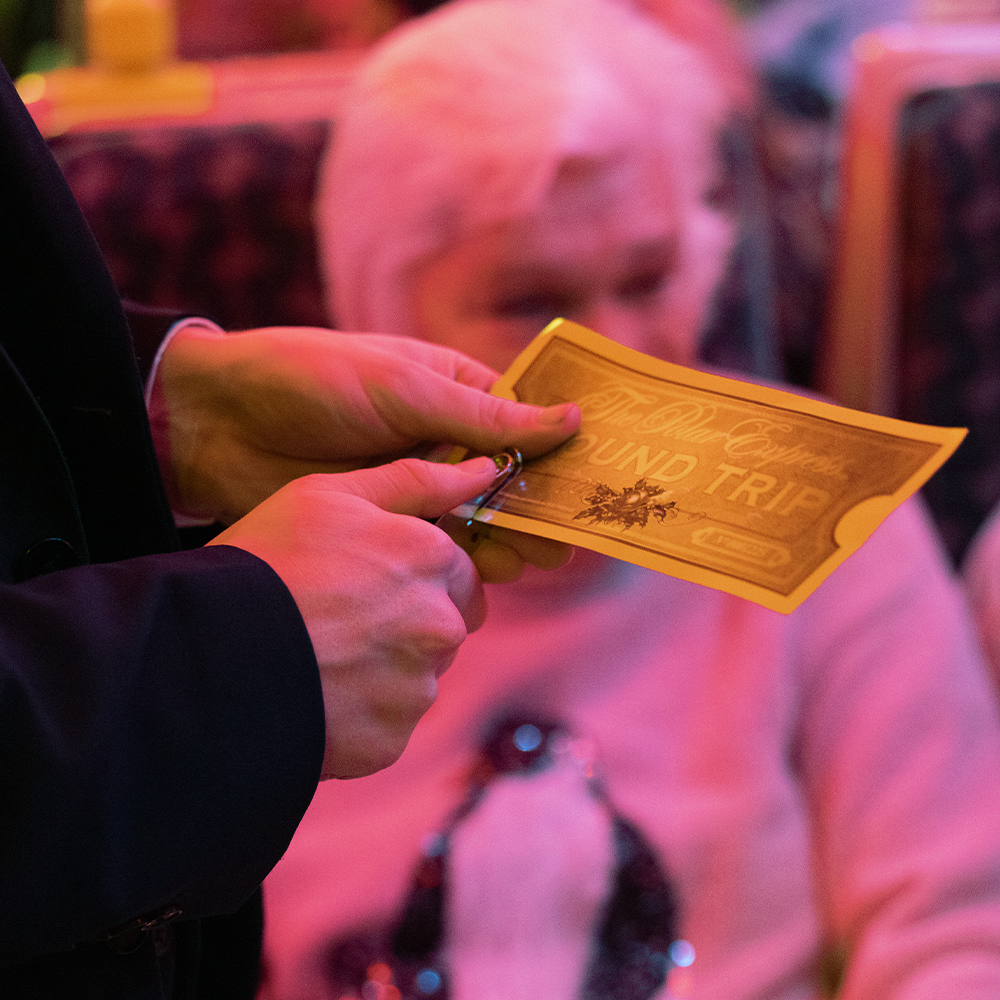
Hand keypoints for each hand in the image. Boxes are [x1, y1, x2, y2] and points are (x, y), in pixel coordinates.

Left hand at [149, 324, 579, 524]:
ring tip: (532, 558)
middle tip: (568, 539)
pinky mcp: (390, 521)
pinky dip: (469, 557)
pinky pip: (443, 542)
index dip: (562, 454)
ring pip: (483, 517)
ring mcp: (419, 481)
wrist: (220, 422)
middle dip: (541, 506)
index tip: (597, 485)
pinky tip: (488, 572)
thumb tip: (571, 421)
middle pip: (513, 478)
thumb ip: (484, 417)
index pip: (526, 423)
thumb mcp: (405, 388)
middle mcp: (446, 437)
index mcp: (456, 389)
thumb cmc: (312, 380)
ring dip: (509, 537)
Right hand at [209, 456, 505, 778]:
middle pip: (443, 627)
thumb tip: (483, 469)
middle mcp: (440, 624)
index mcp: (431, 559)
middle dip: (407, 626)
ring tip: (320, 659)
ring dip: (383, 673)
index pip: (458, 573)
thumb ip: (413, 480)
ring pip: (416, 679)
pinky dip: (361, 716)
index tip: (372, 583)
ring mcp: (418, 687)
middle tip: (341, 622)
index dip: (417, 577)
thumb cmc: (266, 562)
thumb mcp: (330, 495)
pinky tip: (317, 695)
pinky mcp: (391, 739)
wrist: (209, 655)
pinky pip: (387, 725)